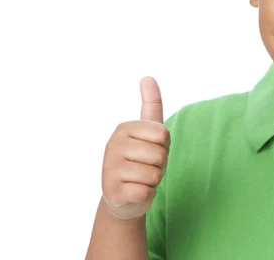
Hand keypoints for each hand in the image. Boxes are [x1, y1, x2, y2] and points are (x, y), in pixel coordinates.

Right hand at [101, 77, 170, 220]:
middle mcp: (112, 145)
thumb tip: (148, 76)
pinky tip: (134, 192)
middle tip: (145, 167)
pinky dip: (146, 194)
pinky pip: (146, 192)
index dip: (164, 146)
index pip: (163, 134)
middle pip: (160, 154)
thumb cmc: (142, 160)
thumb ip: (151, 103)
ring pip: (154, 173)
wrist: (125, 196)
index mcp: (124, 128)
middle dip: (159, 164)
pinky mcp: (112, 192)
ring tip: (140, 179)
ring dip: (153, 180)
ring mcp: (109, 169)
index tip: (150, 150)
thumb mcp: (149, 130)